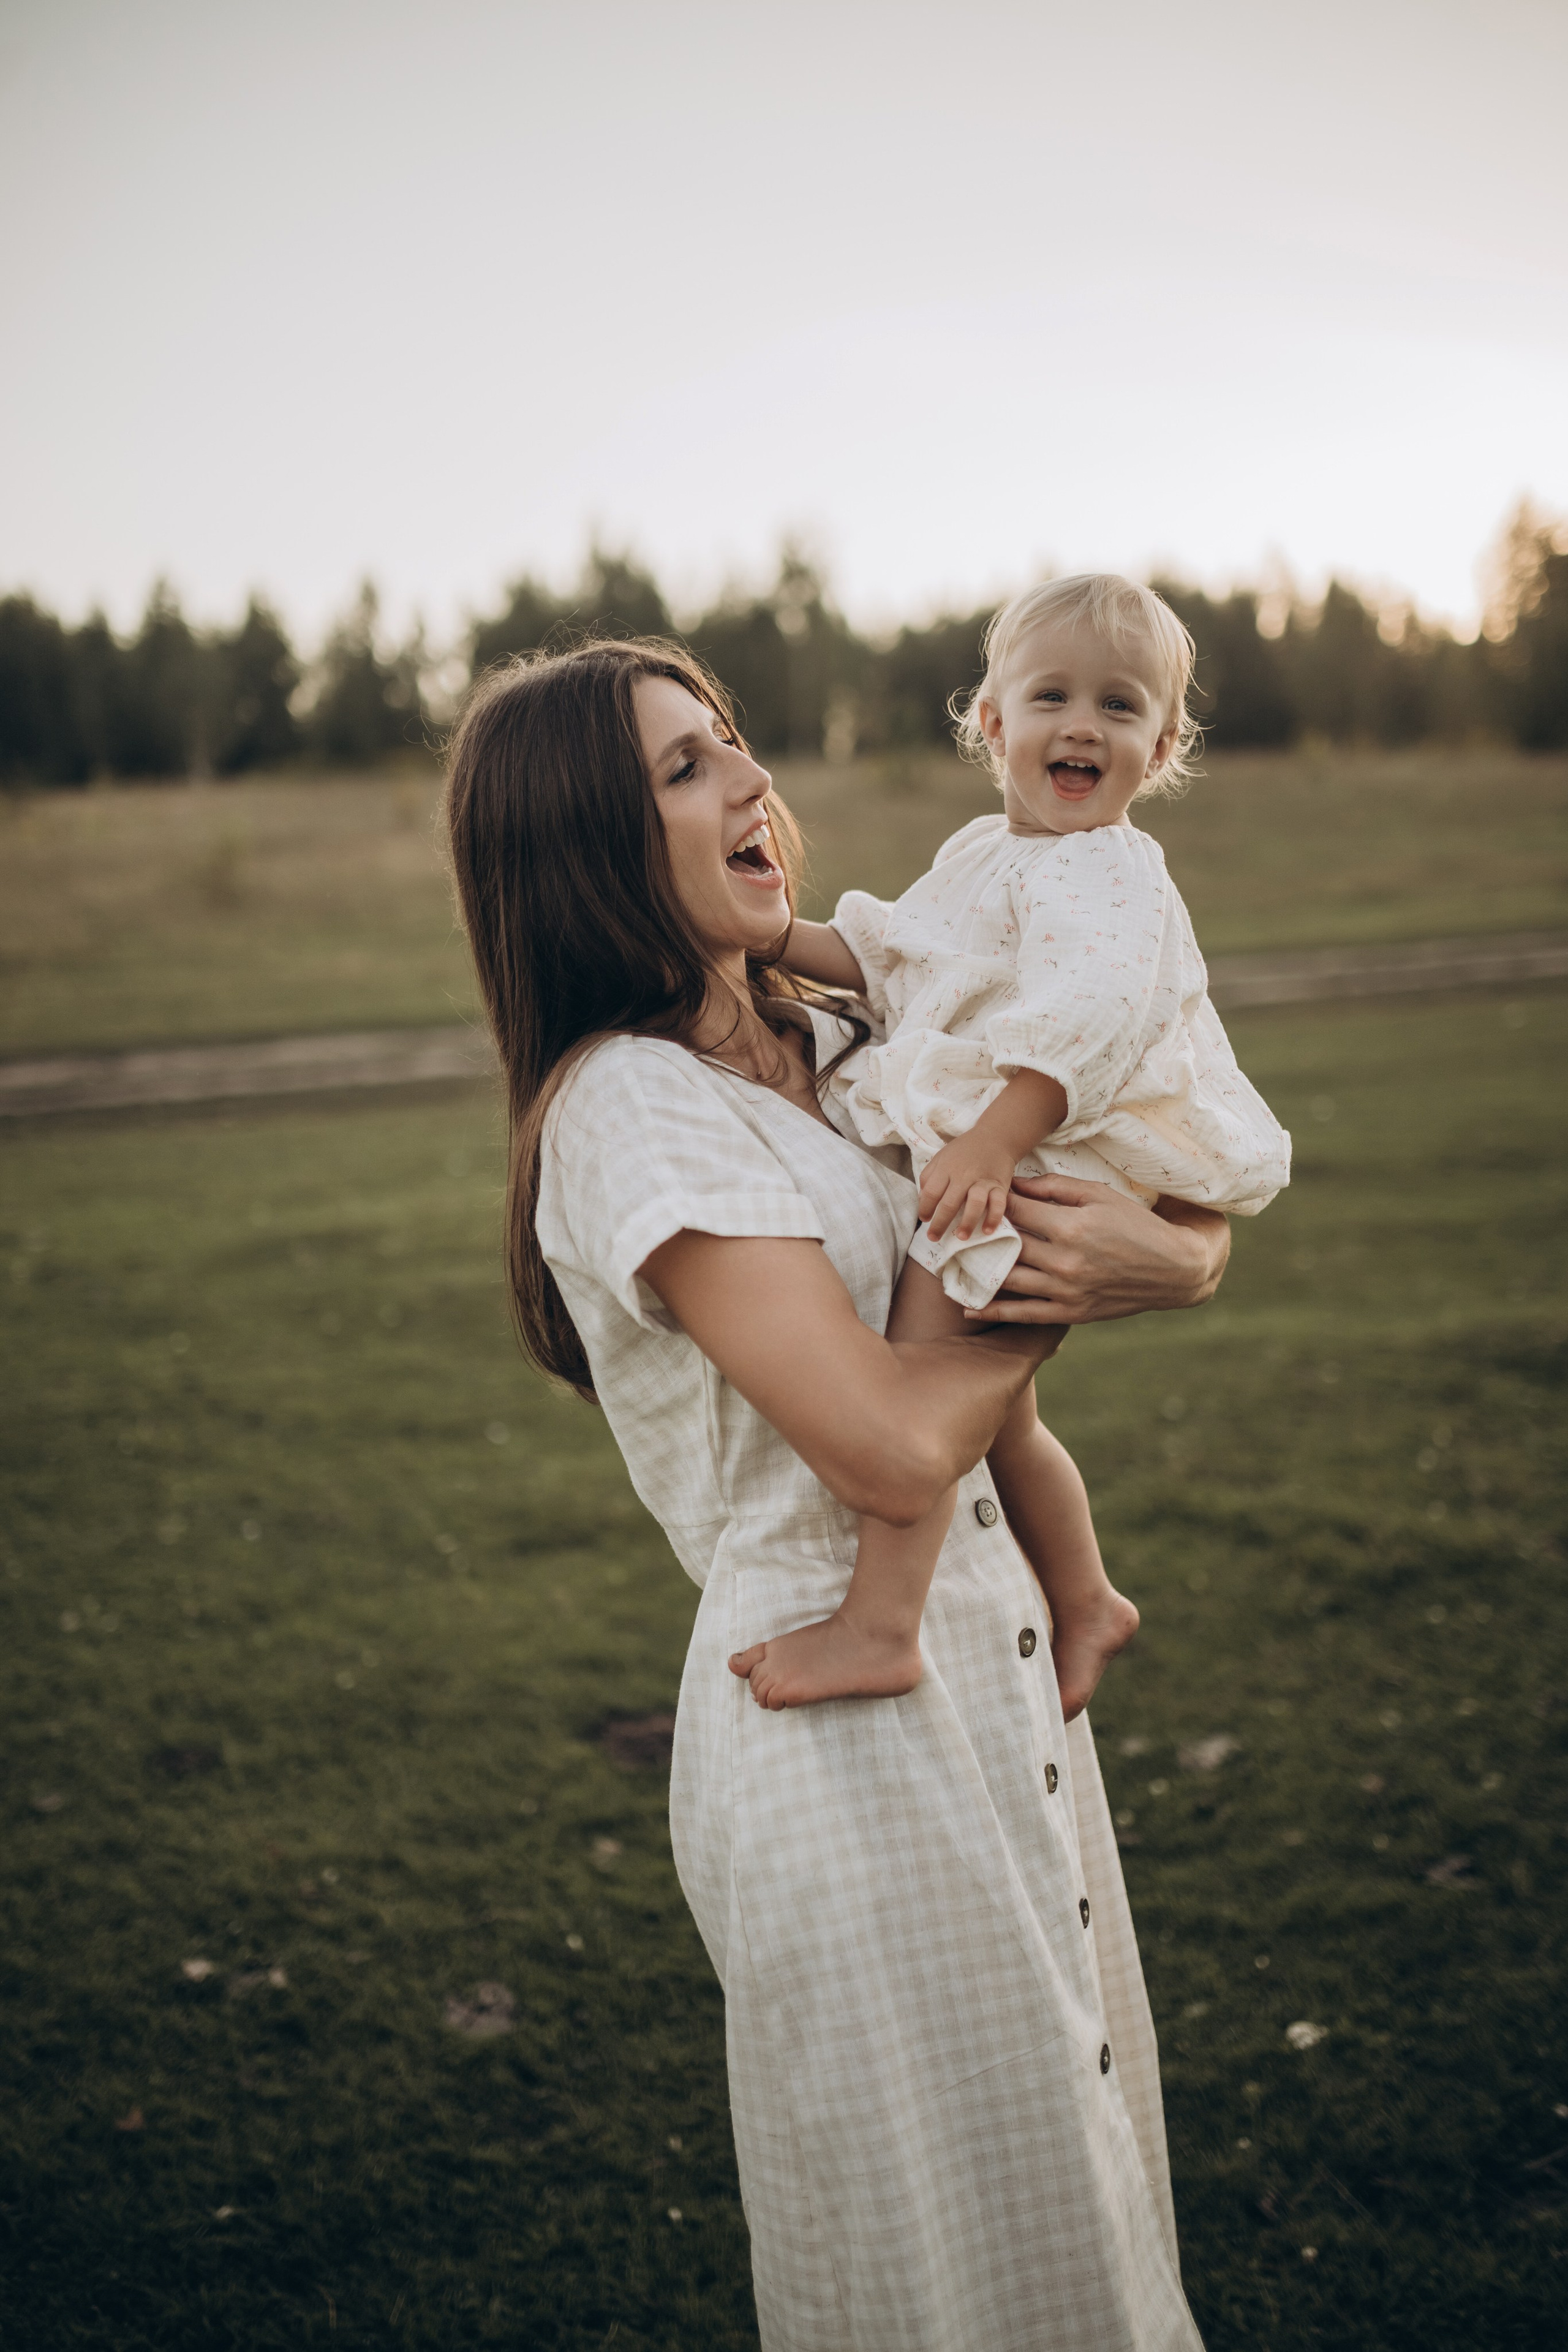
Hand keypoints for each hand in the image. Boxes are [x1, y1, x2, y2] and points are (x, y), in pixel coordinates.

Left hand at [918, 1134, 1017, 1242]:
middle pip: (949, 1203)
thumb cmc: (964, 1151)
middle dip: (940, 1224)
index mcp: (946, 1168)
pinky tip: (987, 1231)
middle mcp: (964, 1175)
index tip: (924, 1219)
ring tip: (961, 1237)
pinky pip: (998, 1203)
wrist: (996, 1138)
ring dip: (967, 1222)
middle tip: (934, 1238)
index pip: (931, 1192)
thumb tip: (922, 1200)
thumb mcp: (941, 1157)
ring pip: (974, 1204)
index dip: (924, 1208)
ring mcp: (983, 1181)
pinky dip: (994, 1218)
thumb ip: (929, 1176)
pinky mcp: (999, 1185)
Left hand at [963, 1175, 1229, 1325]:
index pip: (1015, 1212)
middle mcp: (1065, 1260)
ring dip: (976, 1274)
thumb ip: (1054, 1188)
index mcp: (1071, 1225)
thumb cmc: (1135, 1224)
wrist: (1173, 1268)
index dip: (991, 1204)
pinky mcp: (1072, 1312)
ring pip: (1008, 1282)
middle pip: (1005, 1247)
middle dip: (976, 1237)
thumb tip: (1014, 1184)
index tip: (973, 1199)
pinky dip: (995, 1312)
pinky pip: (1025, 1314)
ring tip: (949, 1267)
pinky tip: (970, 1309)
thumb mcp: (1098, 1195)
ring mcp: (1067, 1289)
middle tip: (949, 1232)